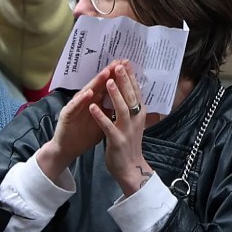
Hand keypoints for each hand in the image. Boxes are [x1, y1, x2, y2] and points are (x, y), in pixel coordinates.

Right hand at [35, 64, 117, 180]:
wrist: (68, 149)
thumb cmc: (84, 135)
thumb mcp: (102, 122)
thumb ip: (111, 110)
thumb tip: (127, 102)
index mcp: (94, 102)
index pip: (106, 86)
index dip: (116, 77)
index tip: (127, 67)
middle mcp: (84, 101)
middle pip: (97, 85)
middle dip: (108, 73)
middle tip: (118, 62)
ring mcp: (75, 106)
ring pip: (86, 91)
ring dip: (96, 82)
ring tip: (106, 72)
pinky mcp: (66, 114)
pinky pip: (75, 106)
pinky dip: (81, 99)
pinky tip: (89, 93)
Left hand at [91, 62, 151, 196]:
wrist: (130, 169)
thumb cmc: (130, 144)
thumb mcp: (134, 124)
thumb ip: (132, 109)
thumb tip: (131, 92)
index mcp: (139, 116)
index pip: (136, 93)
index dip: (131, 77)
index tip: (127, 62)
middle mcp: (135, 121)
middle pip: (130, 97)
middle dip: (124, 80)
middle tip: (119, 65)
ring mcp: (126, 131)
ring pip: (121, 109)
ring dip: (114, 94)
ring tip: (108, 81)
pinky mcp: (117, 141)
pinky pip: (107, 126)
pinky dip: (100, 116)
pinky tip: (92, 107)